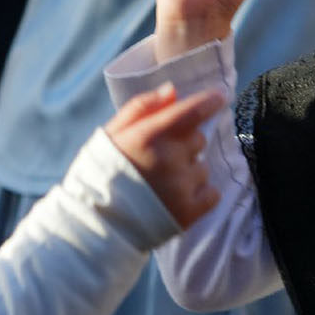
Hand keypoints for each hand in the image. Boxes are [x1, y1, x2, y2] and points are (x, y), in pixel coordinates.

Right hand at [106, 84, 225, 228]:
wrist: (95, 224)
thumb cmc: (102, 173)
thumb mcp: (112, 134)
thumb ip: (142, 108)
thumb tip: (172, 90)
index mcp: (148, 135)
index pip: (191, 112)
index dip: (209, 102)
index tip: (219, 96)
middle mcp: (168, 158)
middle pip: (198, 139)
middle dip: (184, 145)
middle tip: (160, 160)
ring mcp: (180, 186)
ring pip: (203, 167)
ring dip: (189, 172)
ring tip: (162, 185)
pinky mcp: (189, 212)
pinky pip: (212, 194)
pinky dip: (200, 195)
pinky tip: (177, 199)